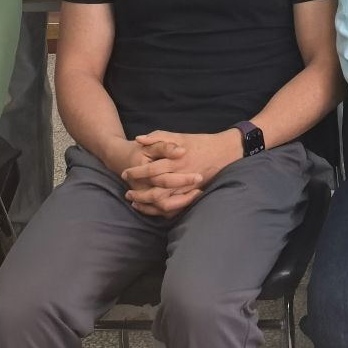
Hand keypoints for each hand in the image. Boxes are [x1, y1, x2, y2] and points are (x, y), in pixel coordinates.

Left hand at [122, 129, 240, 215]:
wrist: (223, 152)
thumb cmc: (199, 143)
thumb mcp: (178, 136)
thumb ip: (158, 137)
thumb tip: (138, 139)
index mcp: (176, 160)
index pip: (151, 170)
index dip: (136, 173)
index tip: (124, 174)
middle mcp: (180, 176)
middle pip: (155, 190)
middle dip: (139, 193)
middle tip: (127, 193)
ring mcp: (186, 188)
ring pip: (163, 203)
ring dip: (147, 204)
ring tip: (135, 203)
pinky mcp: (191, 195)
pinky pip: (174, 208)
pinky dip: (161, 211)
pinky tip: (151, 208)